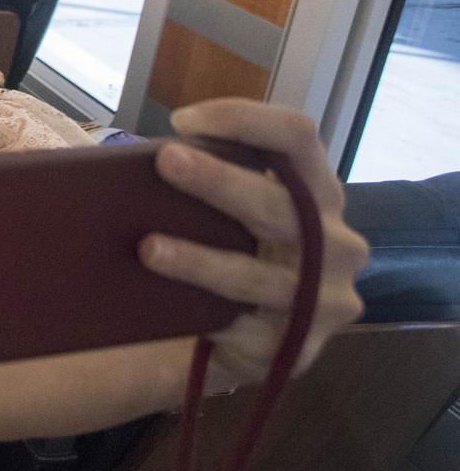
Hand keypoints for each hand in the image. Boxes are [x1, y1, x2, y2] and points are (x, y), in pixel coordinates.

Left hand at [137, 99, 366, 385]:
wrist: (246, 341)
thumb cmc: (233, 256)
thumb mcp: (235, 215)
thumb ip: (213, 184)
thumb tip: (135, 165)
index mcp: (319, 194)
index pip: (298, 137)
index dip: (246, 119)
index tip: (182, 120)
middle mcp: (336, 244)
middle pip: (280, 203)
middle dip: (220, 181)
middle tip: (166, 161)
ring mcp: (325, 301)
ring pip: (259, 276)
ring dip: (201, 260)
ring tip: (148, 248)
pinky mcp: (296, 350)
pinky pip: (247, 331)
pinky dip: (206, 316)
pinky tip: (170, 310)